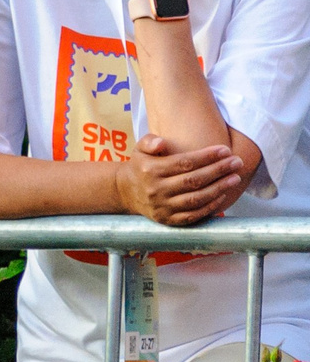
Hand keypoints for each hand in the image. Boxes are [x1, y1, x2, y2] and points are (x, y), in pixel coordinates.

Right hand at [116, 135, 247, 225]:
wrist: (125, 192)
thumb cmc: (140, 166)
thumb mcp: (139, 149)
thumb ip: (150, 141)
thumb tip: (162, 143)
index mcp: (150, 170)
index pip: (184, 163)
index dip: (207, 156)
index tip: (225, 150)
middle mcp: (156, 190)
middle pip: (193, 180)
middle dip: (218, 171)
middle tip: (236, 162)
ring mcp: (162, 207)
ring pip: (196, 199)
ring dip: (219, 188)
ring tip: (235, 178)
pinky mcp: (168, 220)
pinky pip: (193, 215)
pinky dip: (210, 206)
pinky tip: (223, 195)